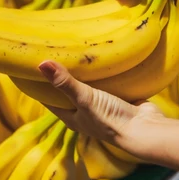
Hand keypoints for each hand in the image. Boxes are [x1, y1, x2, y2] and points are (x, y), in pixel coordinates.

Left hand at [38, 61, 164, 153]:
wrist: (145, 128)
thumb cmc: (110, 118)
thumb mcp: (84, 98)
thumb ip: (64, 82)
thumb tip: (41, 64)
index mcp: (72, 117)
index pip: (50, 100)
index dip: (41, 85)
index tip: (33, 67)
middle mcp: (86, 113)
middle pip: (69, 92)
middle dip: (64, 76)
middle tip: (57, 52)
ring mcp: (103, 107)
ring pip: (89, 87)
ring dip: (86, 74)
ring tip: (77, 51)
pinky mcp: (119, 99)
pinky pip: (108, 84)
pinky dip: (105, 74)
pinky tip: (102, 59)